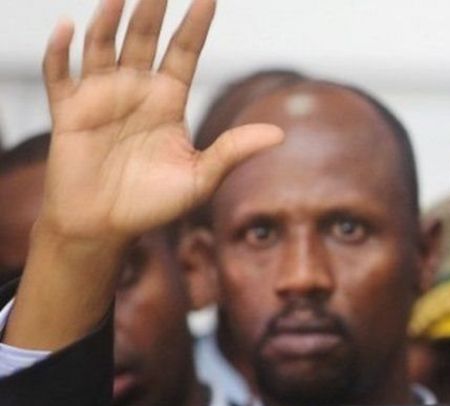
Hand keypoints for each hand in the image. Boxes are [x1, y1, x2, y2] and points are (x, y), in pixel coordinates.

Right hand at [38, 0, 282, 243]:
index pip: (184, 52)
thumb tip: (279, 135)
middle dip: (152, 10)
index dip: (195, 25)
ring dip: (108, 21)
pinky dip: (60, 51)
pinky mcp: (68, 112)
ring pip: (102, 46)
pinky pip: (60, 74)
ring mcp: (100, 97)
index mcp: (168, 101)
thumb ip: (232, 152)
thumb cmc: (153, 205)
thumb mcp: (200, 179)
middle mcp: (135, 90)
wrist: (105, 228)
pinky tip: (67, 27)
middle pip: (143, 38)